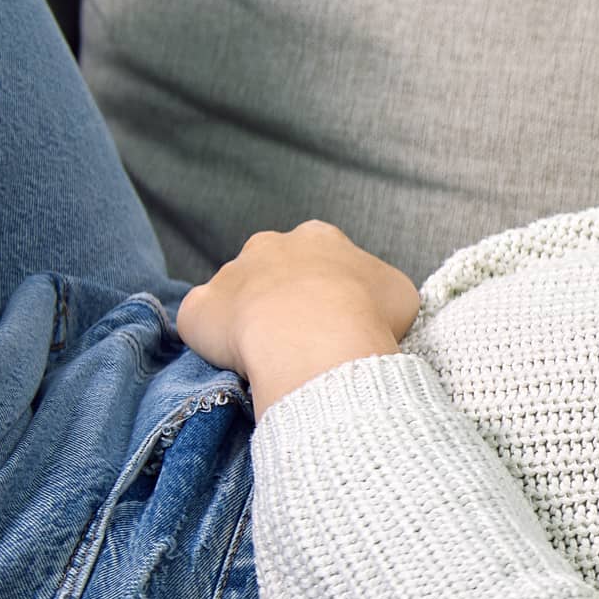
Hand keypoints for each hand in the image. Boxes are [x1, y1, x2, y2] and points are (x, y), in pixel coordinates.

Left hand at [176, 220, 419, 377]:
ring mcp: (229, 274)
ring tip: (272, 355)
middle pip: (271, 266)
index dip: (328, 284)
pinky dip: (214, 340)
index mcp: (319, 237)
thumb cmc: (367, 313)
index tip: (338, 313)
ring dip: (247, 318)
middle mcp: (270, 245)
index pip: (319, 253)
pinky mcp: (199, 308)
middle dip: (282, 294)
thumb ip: (380, 290)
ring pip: (235, 296)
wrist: (318, 336)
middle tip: (303, 334)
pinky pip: (202, 324)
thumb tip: (374, 303)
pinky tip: (236, 361)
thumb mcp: (400, 294)